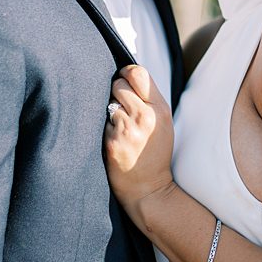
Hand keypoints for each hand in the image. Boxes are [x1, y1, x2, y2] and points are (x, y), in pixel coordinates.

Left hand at [102, 64, 174, 209]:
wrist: (149, 188)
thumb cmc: (153, 153)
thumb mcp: (161, 123)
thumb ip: (148, 100)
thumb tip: (127, 74)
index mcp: (160, 109)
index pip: (139, 73)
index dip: (126, 73)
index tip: (122, 79)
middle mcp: (146, 116)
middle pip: (118, 83)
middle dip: (115, 93)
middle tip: (121, 110)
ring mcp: (128, 129)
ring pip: (107, 101)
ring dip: (109, 111)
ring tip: (119, 128)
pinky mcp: (113, 141)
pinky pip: (100, 121)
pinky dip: (104, 127)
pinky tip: (114, 139)